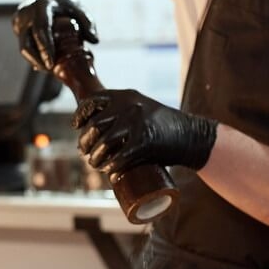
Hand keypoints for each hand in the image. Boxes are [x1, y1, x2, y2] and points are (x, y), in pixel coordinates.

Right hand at [12, 0, 98, 69]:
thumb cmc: (63, 0)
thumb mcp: (77, 6)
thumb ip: (87, 22)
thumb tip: (95, 41)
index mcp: (40, 6)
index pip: (41, 30)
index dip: (45, 49)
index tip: (51, 64)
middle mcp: (25, 13)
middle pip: (27, 43)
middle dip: (38, 60)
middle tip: (51, 71)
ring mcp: (18, 20)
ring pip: (23, 46)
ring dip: (35, 60)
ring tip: (49, 69)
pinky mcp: (16, 26)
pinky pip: (24, 44)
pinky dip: (33, 55)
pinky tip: (43, 63)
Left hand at [73, 89, 217, 178]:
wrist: (192, 135)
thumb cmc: (163, 127)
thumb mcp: (141, 109)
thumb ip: (122, 113)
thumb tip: (92, 131)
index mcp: (126, 95)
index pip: (93, 100)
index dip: (81, 114)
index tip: (76, 126)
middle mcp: (129, 105)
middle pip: (95, 125)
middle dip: (85, 142)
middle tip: (85, 153)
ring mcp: (137, 122)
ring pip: (103, 142)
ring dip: (95, 158)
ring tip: (95, 165)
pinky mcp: (145, 141)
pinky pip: (120, 157)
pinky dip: (112, 167)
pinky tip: (110, 173)